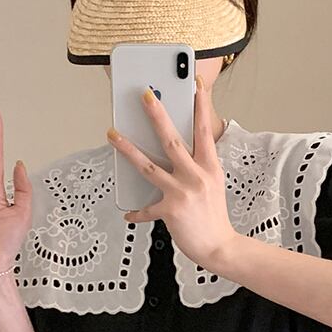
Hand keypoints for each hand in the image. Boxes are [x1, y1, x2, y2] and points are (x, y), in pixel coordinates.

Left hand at [106, 74, 237, 270]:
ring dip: (128, 149)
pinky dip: (136, 211)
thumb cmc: (214, 216)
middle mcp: (197, 176)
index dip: (201, 106)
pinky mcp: (170, 211)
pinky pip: (147, 208)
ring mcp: (183, 193)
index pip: (205, 130)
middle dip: (157, 115)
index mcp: (210, 167)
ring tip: (112, 134)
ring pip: (149, 166)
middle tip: (145, 95)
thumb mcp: (213, 184)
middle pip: (172, 140)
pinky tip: (127, 212)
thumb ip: (197, 166)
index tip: (196, 84)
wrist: (219, 247)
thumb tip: (175, 151)